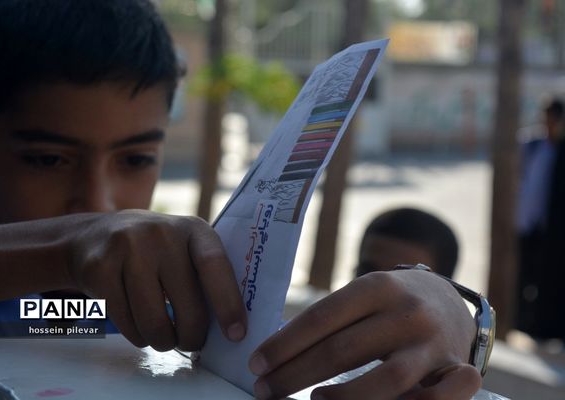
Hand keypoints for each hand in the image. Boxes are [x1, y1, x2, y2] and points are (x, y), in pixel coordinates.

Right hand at [65, 210, 246, 350]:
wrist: (93, 236)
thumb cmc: (153, 250)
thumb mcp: (183, 246)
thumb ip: (206, 274)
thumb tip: (231, 326)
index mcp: (192, 229)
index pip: (215, 265)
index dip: (228, 302)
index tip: (236, 334)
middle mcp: (161, 234)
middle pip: (186, 305)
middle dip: (192, 336)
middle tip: (191, 342)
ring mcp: (127, 248)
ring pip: (153, 322)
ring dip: (162, 341)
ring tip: (163, 336)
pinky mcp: (99, 269)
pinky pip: (125, 323)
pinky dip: (136, 337)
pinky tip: (139, 327)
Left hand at [249, 270, 480, 399]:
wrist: (448, 299)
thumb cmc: (390, 302)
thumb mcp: (364, 295)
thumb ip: (332, 320)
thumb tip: (278, 353)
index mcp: (376, 287)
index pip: (321, 318)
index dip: (284, 345)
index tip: (256, 365)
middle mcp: (405, 312)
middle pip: (343, 350)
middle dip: (296, 374)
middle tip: (265, 390)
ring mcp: (432, 343)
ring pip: (387, 381)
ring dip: (344, 398)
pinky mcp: (458, 368)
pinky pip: (442, 397)